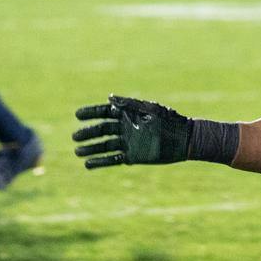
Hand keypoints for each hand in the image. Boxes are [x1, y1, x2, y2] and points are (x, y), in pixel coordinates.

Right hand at [73, 95, 190, 167]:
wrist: (185, 139)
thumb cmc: (170, 120)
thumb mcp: (150, 109)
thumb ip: (130, 104)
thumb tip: (109, 97)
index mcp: (129, 114)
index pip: (105, 112)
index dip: (91, 113)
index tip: (77, 115)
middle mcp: (125, 128)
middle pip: (101, 130)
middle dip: (88, 133)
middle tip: (75, 136)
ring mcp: (128, 143)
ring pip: (104, 146)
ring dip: (90, 148)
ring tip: (77, 152)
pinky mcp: (132, 156)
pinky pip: (113, 159)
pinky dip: (100, 162)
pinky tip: (87, 164)